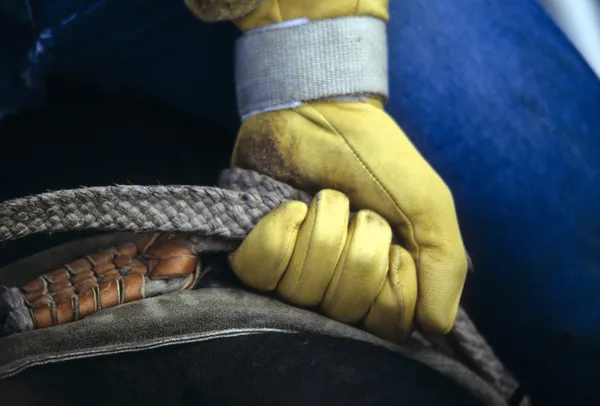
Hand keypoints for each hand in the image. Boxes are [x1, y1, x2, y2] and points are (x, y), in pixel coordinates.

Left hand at [232, 101, 466, 334]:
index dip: (393, 281)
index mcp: (381, 285)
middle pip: (342, 308)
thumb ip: (444, 264)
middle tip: (360, 213)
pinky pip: (260, 271)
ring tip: (325, 201)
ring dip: (322, 230)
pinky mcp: (256, 253)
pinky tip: (293, 207)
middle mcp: (336, 289)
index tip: (396, 244)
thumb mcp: (427, 206)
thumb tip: (435, 328)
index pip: (387, 324)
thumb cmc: (379, 159)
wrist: (324, 112)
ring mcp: (293, 274)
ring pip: (301, 290)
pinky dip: (281, 231)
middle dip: (356, 247)